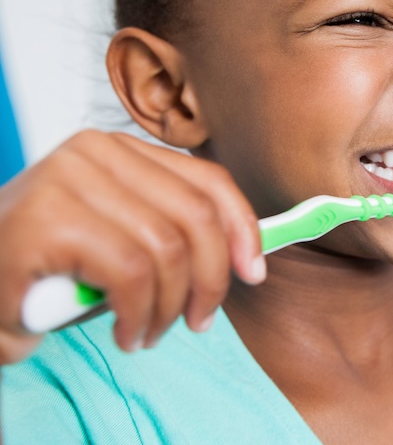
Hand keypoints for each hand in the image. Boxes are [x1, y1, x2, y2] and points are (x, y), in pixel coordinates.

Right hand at [0, 130, 264, 364]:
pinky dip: (139, 313)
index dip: (243, 228)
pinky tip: (127, 332)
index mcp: (122, 150)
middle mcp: (96, 152)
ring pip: (168, 249)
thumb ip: (174, 231)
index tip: (253, 270)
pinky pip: (131, 273)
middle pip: (197, 217)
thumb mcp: (124, 237)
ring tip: (150, 331)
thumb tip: (247, 255)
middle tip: (198, 319)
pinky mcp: (48, 220)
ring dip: (170, 306)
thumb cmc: (51, 266)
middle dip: (211, 280)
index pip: (208, 181)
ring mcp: (68, 180)